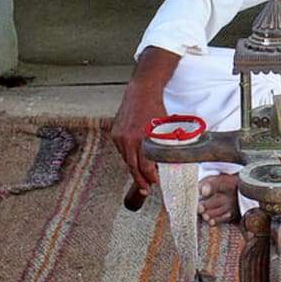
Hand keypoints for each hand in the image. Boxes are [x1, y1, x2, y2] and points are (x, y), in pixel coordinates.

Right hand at [110, 80, 165, 195]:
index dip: (150, 177)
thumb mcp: (165, 129)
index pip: (144, 166)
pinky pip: (122, 151)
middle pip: (132, 167)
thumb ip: (164, 147)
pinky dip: (129, 156)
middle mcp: (127, 139)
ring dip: (134, 167)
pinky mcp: (114, 134)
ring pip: (126, 159)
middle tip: (146, 189)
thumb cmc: (156, 109)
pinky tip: (135, 158)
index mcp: (141, 139)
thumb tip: (166, 164)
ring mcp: (119, 137)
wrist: (141, 92)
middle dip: (140, 180)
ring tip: (142, 174)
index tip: (155, 183)